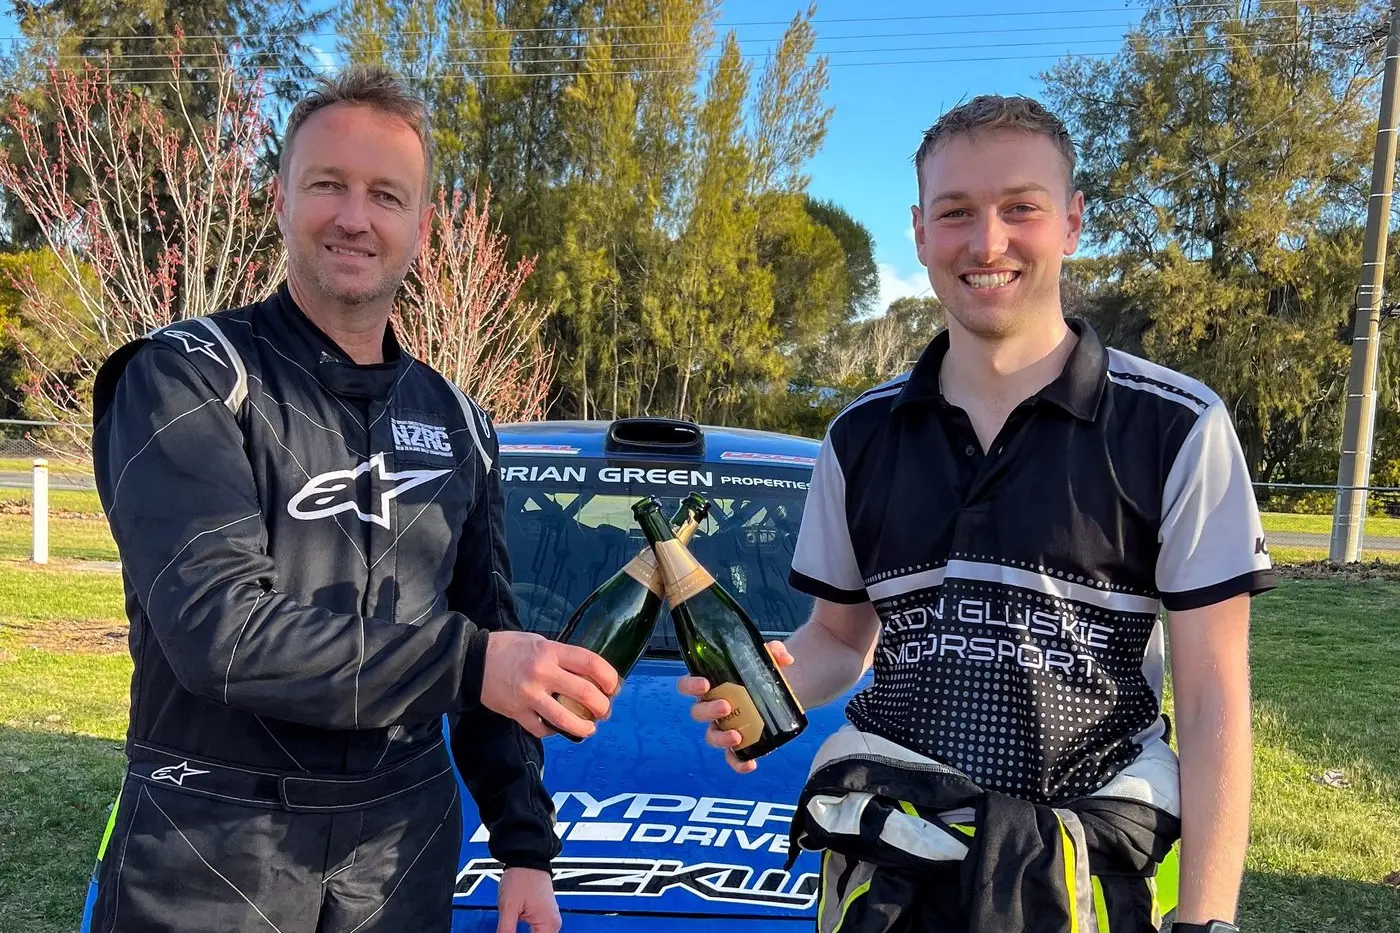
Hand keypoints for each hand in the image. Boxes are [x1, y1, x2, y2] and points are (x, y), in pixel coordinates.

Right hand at [481, 631, 618, 738]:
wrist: (473, 661)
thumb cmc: (510, 648)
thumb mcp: (539, 642)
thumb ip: (562, 656)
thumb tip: (590, 674)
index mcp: (550, 652)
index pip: (590, 663)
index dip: (609, 677)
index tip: (614, 686)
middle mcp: (542, 673)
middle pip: (585, 694)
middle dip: (602, 706)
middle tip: (604, 710)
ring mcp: (529, 696)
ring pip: (565, 719)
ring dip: (584, 727)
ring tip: (590, 728)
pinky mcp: (516, 713)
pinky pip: (542, 729)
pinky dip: (553, 731)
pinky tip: (558, 728)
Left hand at [495, 866, 559, 932]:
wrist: (527, 858)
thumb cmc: (521, 876)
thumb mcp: (508, 907)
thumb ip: (505, 931)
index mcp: (548, 924)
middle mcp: (554, 923)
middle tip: (508, 931)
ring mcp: (551, 919)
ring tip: (511, 930)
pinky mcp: (546, 915)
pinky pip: (540, 932)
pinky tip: (516, 932)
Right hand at [677, 639, 793, 772]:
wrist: (777, 692)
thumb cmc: (759, 674)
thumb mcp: (765, 659)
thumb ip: (774, 652)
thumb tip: (785, 658)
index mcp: (711, 684)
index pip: (688, 685)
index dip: (691, 685)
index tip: (705, 684)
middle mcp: (711, 706)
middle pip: (697, 712)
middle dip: (709, 710)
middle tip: (726, 706)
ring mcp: (722, 727)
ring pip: (710, 736)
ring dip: (720, 738)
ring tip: (736, 735)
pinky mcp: (737, 743)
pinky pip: (731, 757)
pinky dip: (738, 763)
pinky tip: (750, 764)